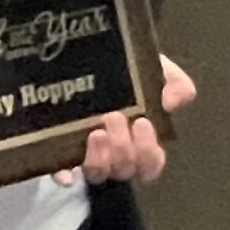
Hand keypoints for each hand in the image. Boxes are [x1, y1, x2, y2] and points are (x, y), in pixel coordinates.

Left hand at [54, 56, 196, 186]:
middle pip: (126, 170)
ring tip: (95, 132)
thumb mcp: (152, 67)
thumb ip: (173, 81)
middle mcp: (113, 152)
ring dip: (101, 159)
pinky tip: (67, 173)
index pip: (151, 164)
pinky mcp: (56, 153)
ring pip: (98, 174)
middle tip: (113, 117)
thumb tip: (171, 102)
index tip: (142, 123)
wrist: (77, 54)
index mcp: (137, 138)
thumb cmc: (120, 68)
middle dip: (124, 148)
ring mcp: (84, 154)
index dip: (149, 153)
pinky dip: (65, 174)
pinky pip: (60, 172)